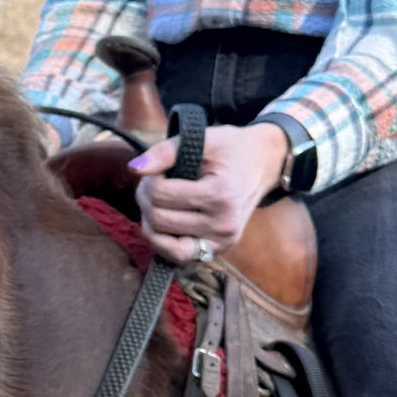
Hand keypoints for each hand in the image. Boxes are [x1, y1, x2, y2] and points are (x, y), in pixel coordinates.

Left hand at [130, 123, 287, 263]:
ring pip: (163, 244)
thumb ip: (165, 152)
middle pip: (159, 220)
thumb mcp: (202, 139)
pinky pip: (178, 257)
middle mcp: (223, 224)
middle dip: (146, 200)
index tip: (156, 170)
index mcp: (220, 195)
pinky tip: (163, 223)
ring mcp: (222, 242)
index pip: (161, 195)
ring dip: (150, 222)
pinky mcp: (218, 250)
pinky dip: (163, 242)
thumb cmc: (231, 149)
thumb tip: (134, 169)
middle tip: (153, 184)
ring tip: (157, 203)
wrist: (263, 165)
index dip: (149, 180)